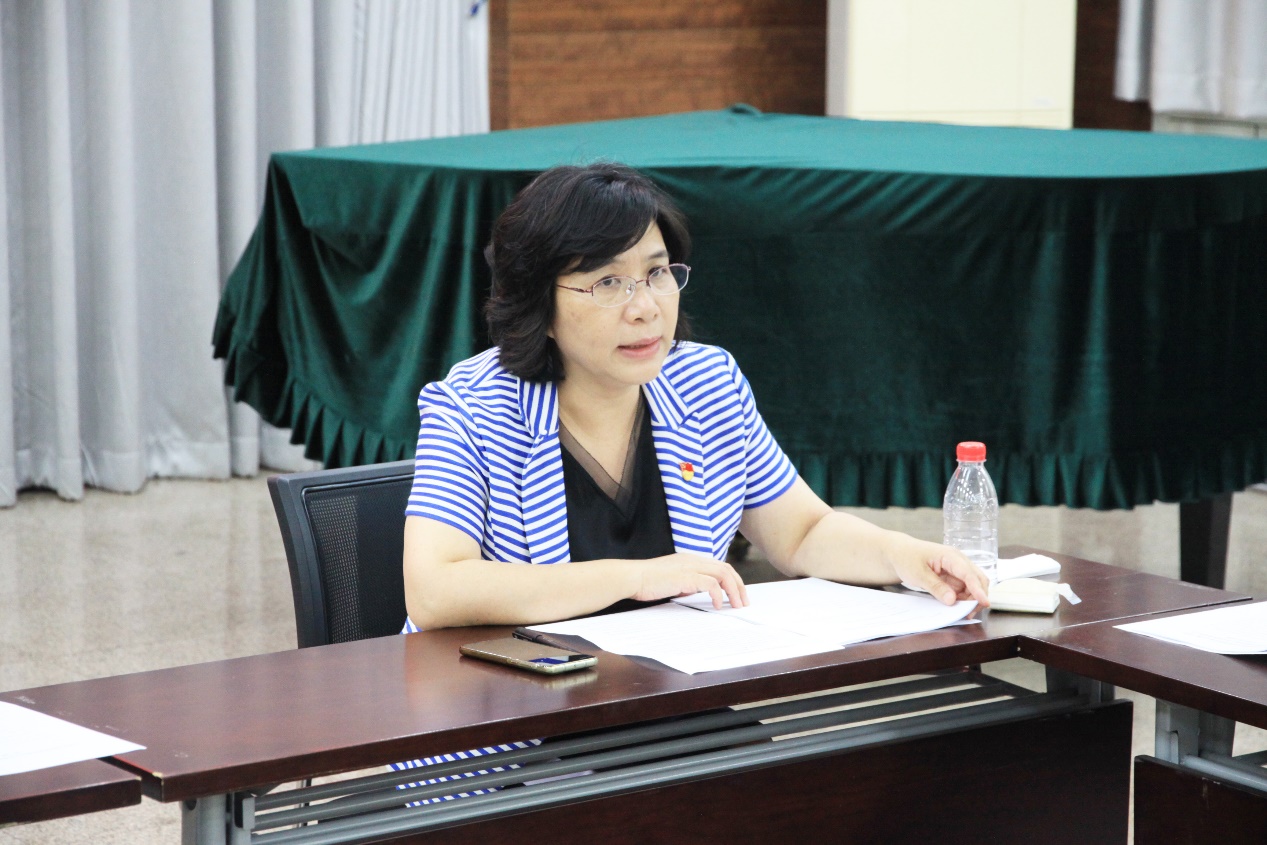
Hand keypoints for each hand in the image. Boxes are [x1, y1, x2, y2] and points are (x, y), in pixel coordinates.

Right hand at [630, 553, 748, 608]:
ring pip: (723, 574)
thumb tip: (698, 592)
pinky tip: (717, 605)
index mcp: (691, 559)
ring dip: (734, 591)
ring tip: (736, 605)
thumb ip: (687, 583)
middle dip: (739, 586)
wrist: (632, 577)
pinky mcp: (686, 577)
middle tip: (744, 603)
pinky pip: (711, 584)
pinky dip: (718, 595)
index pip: (719, 566)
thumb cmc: (647, 581)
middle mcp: (694, 560)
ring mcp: (690, 567)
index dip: (732, 580)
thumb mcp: (673, 580)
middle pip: (726, 568)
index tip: (737, 595)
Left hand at [888, 538, 990, 607]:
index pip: (969, 574)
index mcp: (951, 556)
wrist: (900, 553)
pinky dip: (963, 599)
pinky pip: (964, 590)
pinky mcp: (954, 577)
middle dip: (978, 597)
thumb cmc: (907, 558)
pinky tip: (956, 606)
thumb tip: (952, 600)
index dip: (978, 590)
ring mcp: (957, 570)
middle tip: (969, 613)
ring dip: (970, 600)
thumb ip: (936, 587)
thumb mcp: (918, 574)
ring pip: (973, 587)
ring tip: (961, 612)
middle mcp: (958, 562)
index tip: (984, 603)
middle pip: (978, 580)